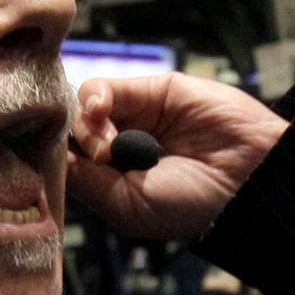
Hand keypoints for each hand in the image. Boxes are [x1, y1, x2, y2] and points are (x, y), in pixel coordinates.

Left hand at [67, 74, 288, 241]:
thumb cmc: (193, 204)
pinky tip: (103, 113)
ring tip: (111, 146)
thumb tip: (51, 155)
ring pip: (82, 109)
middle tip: (101, 160)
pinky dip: (94, 99)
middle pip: (68, 133)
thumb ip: (86, 179)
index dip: (51, 158)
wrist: (245, 177)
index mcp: (113, 181)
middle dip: (73, 144)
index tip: (49, 163)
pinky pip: (102, 88)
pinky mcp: (149, 91)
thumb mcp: (127, 206)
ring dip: (86, 125)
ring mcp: (133, 118)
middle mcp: (119, 149)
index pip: (66, 162)